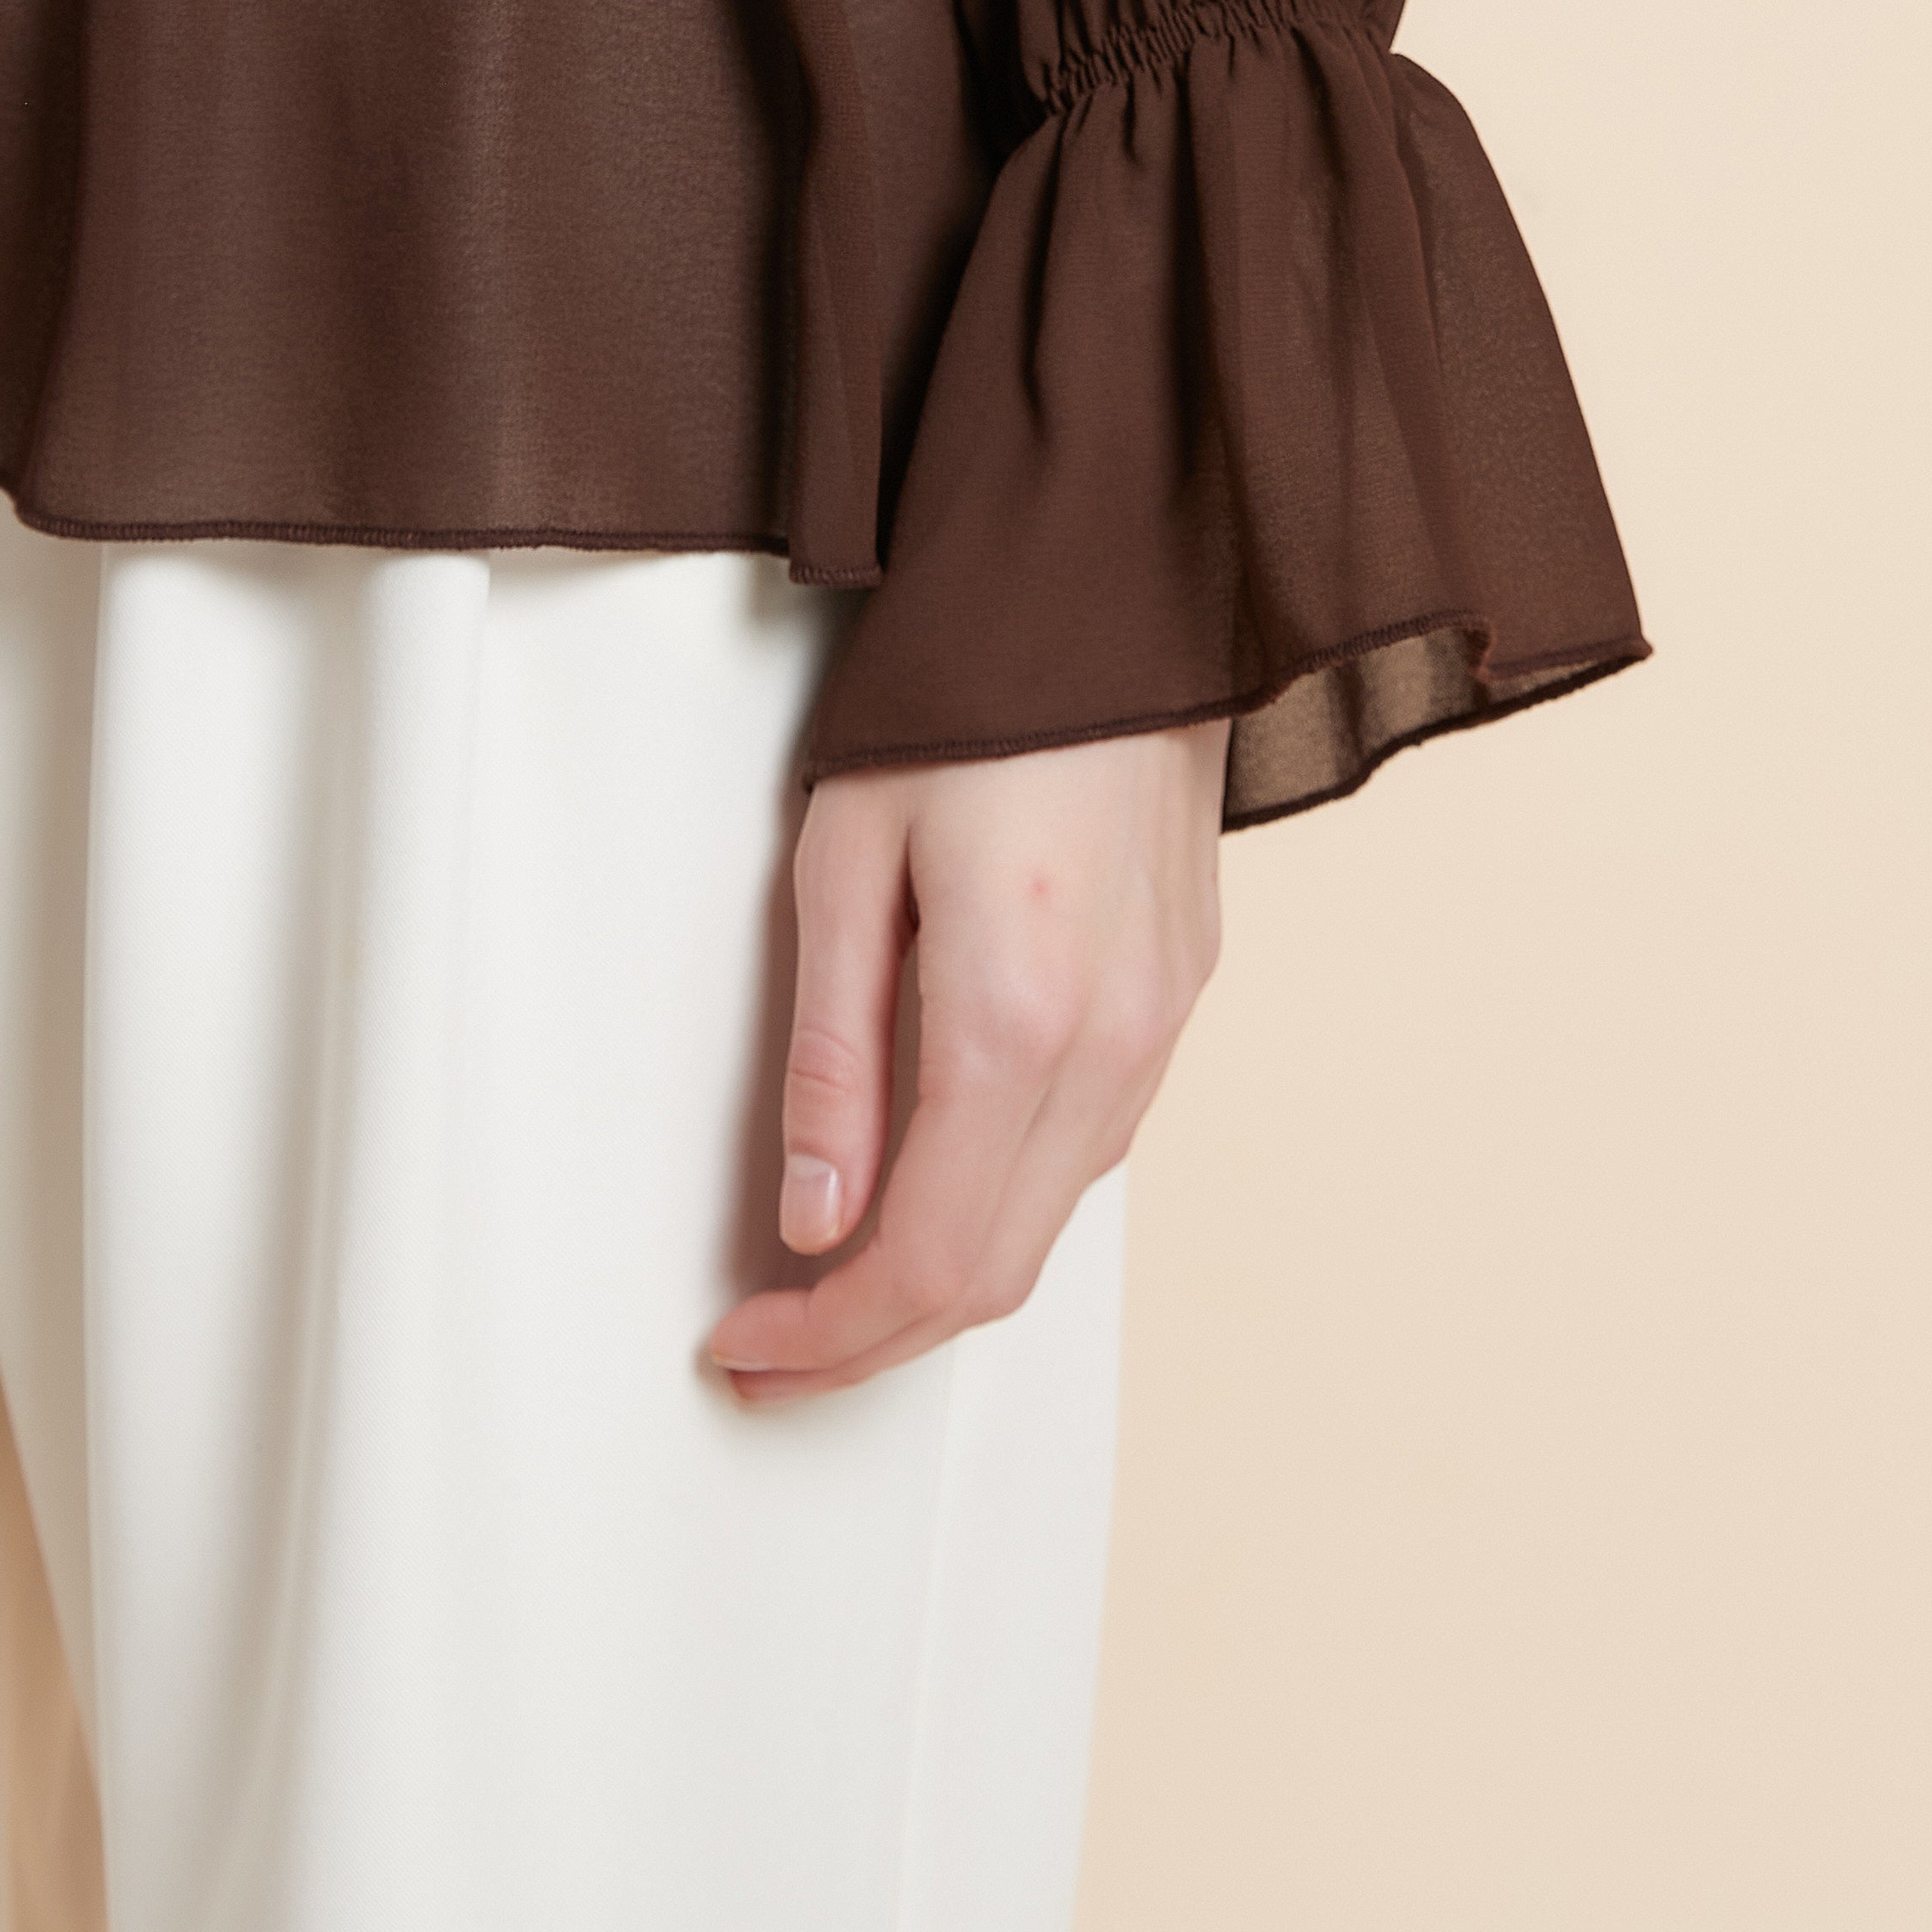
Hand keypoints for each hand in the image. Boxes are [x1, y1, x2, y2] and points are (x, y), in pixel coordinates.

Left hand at [704, 720, 1227, 1403]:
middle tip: (774, 1341)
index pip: (924, 1259)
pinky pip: (1097, 1146)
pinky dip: (1009, 1199)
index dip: (827, 1334)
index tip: (747, 1345)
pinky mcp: (1184, 990)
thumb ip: (831, 1057)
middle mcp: (1112, 1042)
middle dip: (875, 1338)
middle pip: (995, 1274)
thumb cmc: (964, 696)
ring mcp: (1163, 1021)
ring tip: (837, 1271)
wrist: (1114, 586)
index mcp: (1014, 1017)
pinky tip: (939, 1175)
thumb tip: (814, 1218)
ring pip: (1053, 1221)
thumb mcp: (842, 863)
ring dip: (945, 1276)